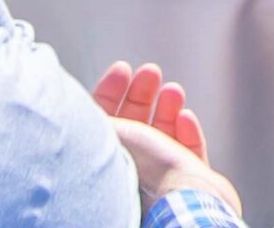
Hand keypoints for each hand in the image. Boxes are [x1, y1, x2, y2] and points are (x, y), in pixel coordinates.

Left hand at [93, 61, 241, 215]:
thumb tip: (86, 102)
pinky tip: (186, 118)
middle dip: (141, 95)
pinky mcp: (187, 184)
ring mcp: (158, 180)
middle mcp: (130, 171)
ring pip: (161, 138)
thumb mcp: (112, 132)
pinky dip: (187, 133)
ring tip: (173, 90)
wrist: (181, 204)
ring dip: (166, 109)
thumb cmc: (142, 172)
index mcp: (105, 163)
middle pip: (133, 126)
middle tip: (151, 71)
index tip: (123, 68)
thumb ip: (100, 116)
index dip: (110, 91)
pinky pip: (187, 154)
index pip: (101, 122)